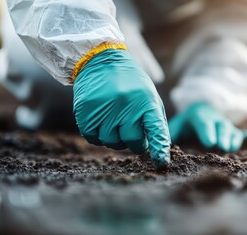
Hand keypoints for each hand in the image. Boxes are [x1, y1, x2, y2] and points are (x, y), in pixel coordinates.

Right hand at [73, 49, 170, 167]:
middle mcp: (125, 105)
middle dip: (135, 142)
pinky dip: (98, 135)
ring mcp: (104, 109)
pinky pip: (93, 138)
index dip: (160, 148)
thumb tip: (158, 149)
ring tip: (116, 121)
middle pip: (132, 141)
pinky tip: (101, 122)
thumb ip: (155, 121)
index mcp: (145, 101)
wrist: (100, 60)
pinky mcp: (85, 112)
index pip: (156, 129)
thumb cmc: (130, 83)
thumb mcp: (149, 96)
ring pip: (111, 142)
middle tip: (133, 132)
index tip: (161, 162)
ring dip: (115, 138)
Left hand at [169, 102, 246, 151]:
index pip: (203, 123)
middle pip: (221, 127)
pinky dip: (245, 137)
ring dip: (233, 140)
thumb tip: (162, 150)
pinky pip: (241, 134)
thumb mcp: (175, 127)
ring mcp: (226, 125)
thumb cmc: (185, 124)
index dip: (207, 132)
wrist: (201, 111)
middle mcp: (215, 119)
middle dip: (222, 137)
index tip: (208, 143)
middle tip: (221, 148)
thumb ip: (170, 137)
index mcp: (199, 116)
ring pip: (232, 131)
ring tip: (231, 150)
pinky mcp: (234, 132)